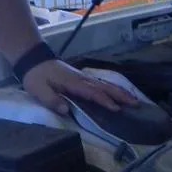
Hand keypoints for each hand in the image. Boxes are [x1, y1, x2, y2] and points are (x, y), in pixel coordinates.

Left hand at [22, 60, 138, 115]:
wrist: (34, 60)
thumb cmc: (36, 77)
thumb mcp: (38, 89)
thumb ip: (51, 99)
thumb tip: (65, 110)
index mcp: (73, 83)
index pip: (92, 93)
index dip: (105, 101)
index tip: (117, 109)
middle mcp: (82, 79)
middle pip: (105, 87)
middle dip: (121, 95)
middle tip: (136, 104)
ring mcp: (84, 78)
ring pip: (106, 85)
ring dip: (120, 92)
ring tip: (135, 100)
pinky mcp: (83, 79)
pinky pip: (102, 84)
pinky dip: (113, 89)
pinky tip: (120, 94)